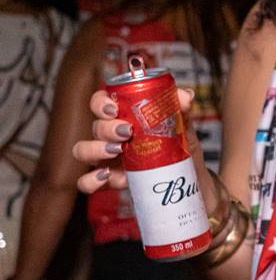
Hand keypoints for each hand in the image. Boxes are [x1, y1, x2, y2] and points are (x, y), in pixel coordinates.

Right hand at [74, 88, 217, 213]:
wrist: (188, 178)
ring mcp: (107, 159)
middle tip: (127, 131)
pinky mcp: (109, 182)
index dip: (100, 103)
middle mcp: (111, 136)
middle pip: (95, 126)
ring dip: (95, 149)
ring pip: (83, 151)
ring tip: (118, 150)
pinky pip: (86, 182)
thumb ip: (180, 108)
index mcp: (123, 118)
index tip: (114, 108)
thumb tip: (186, 97)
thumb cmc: (178, 147)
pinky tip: (108, 176)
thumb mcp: (182, 126)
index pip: (101, 103)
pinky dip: (91, 179)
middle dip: (108, 127)